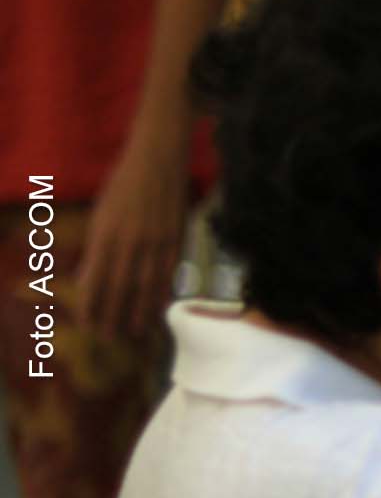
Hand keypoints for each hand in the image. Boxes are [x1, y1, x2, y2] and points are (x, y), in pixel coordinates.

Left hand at [73, 134, 187, 339]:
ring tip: (136, 331)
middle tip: (111, 337)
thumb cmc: (124, 183)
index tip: (88, 324)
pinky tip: (159, 306)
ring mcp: (157, 241)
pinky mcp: (176, 239)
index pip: (96, 279)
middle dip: (115, 315)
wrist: (159, 160)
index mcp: (106, 233)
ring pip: (147, 284)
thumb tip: (90, 279)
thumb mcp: (102, 214)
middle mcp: (131, 241)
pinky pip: (168, 272)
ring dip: (140, 310)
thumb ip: (97, 247)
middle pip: (121, 287)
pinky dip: (162, 292)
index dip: (92, 304)